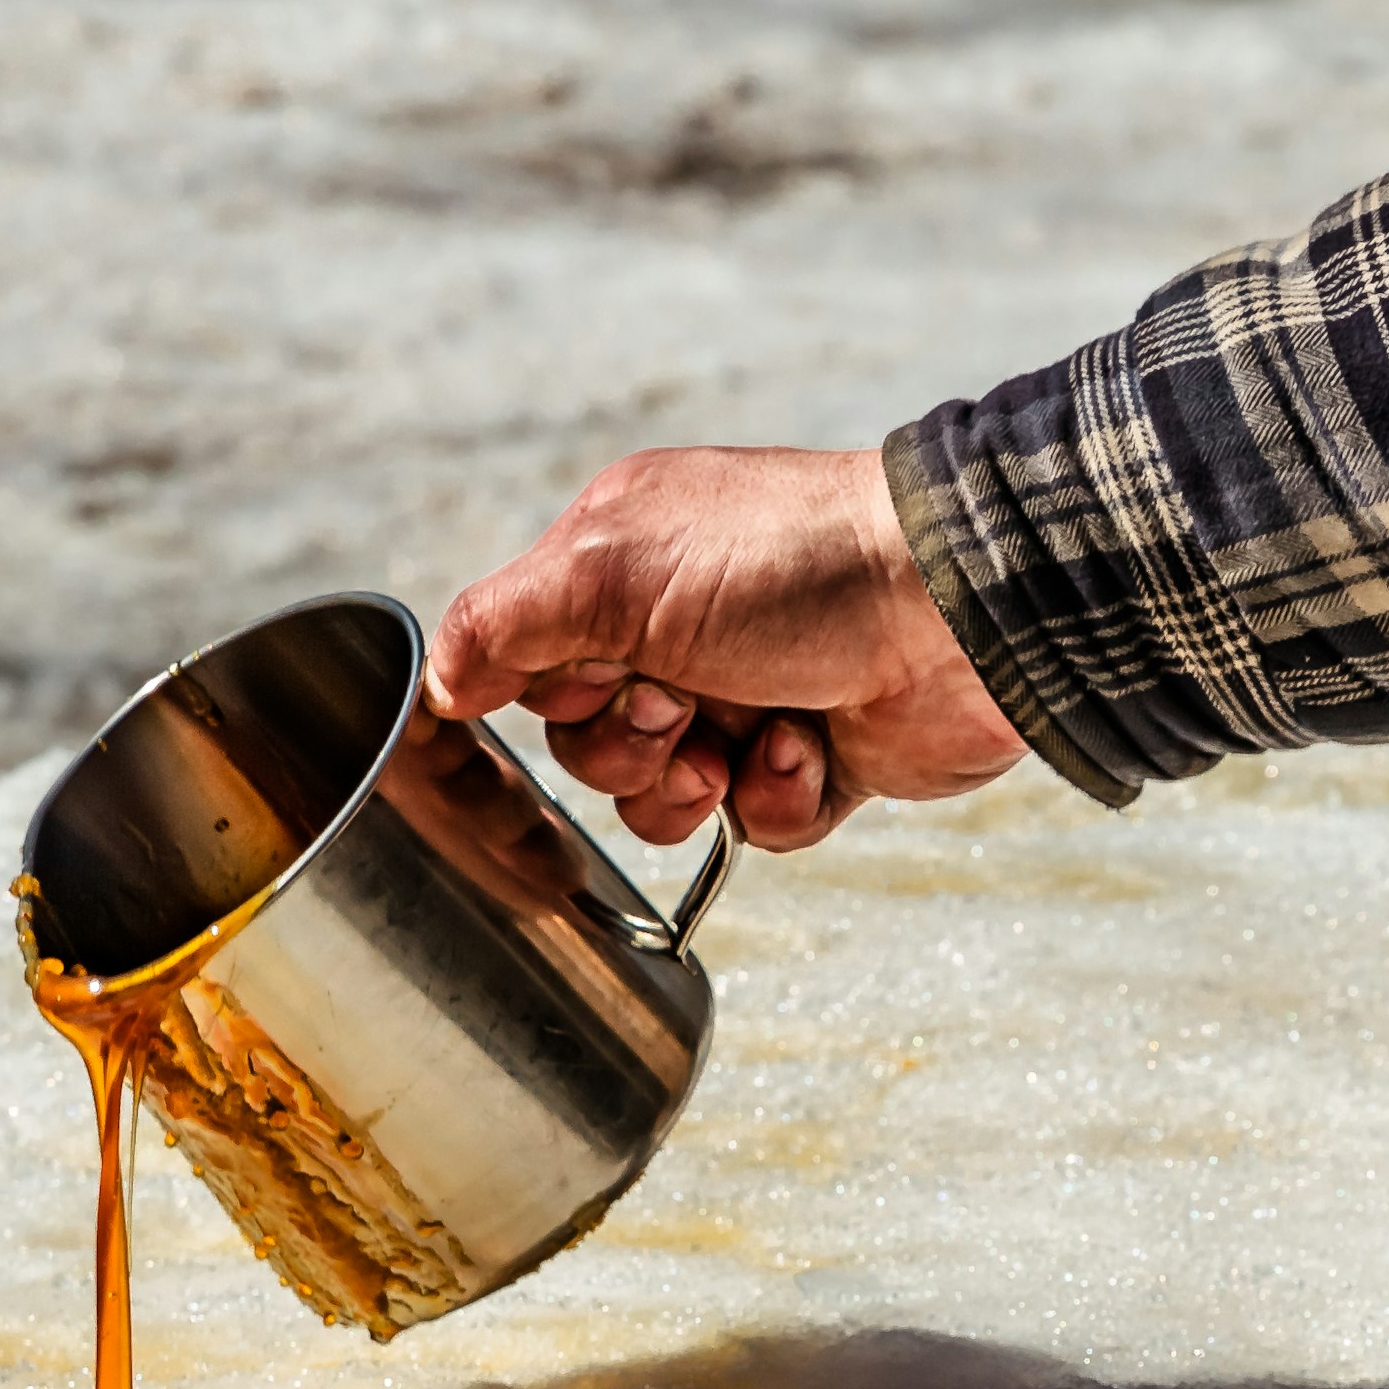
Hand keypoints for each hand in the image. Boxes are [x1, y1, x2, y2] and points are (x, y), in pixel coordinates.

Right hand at [426, 445, 1026, 851]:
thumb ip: (504, 622)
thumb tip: (437, 680)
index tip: (593, 686)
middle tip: (677, 708)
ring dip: (692, 785)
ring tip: (740, 740)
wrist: (952, 611)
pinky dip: (778, 797)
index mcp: (624, 566)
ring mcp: (753, 695)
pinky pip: (759, 822)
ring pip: (665, 798)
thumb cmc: (788, 565)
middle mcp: (684, 629)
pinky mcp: (820, 757)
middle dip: (627, 748)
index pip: (533, 662)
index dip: (553, 697)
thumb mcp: (611, 570)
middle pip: (591, 743)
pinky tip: (812, 746)